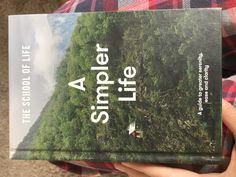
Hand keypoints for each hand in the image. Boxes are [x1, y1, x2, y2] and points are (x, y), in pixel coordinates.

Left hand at [114, 100, 235, 176]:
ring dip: (142, 176)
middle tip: (118, 160)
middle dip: (136, 173)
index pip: (164, 176)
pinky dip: (155, 175)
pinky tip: (149, 169)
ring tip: (126, 165)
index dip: (144, 168)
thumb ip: (234, 122)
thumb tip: (220, 99)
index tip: (125, 160)